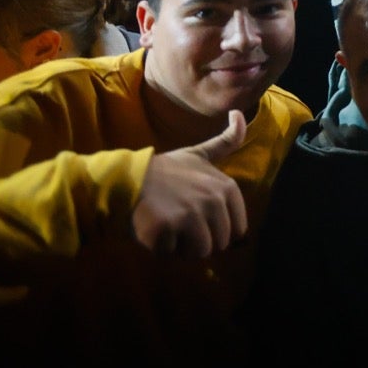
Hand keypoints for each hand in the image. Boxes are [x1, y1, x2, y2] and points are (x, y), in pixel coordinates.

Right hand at [132, 111, 249, 257]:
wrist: (127, 179)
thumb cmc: (166, 171)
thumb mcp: (199, 154)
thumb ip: (226, 141)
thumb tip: (240, 113)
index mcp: (227, 187)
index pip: (236, 229)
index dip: (216, 229)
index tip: (197, 215)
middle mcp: (214, 199)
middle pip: (219, 243)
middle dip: (199, 240)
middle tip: (180, 221)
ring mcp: (192, 214)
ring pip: (199, 252)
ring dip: (182, 247)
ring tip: (168, 225)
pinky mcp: (169, 228)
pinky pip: (173, 254)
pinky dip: (162, 248)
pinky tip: (154, 228)